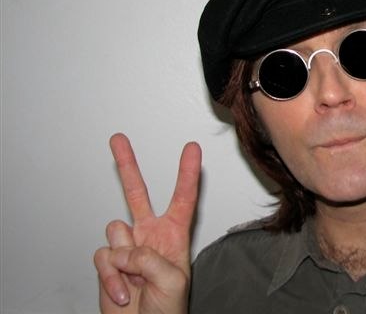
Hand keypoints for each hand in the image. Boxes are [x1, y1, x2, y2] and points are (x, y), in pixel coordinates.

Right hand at [94, 133, 201, 313]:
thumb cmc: (168, 309)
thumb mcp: (172, 280)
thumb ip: (150, 258)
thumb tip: (125, 248)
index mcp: (174, 235)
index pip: (183, 197)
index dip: (187, 173)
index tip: (192, 149)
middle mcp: (149, 235)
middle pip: (136, 193)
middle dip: (127, 165)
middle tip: (118, 140)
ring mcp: (127, 247)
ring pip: (115, 230)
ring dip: (124, 258)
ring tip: (136, 280)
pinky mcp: (109, 262)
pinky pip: (103, 257)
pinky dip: (112, 277)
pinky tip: (123, 293)